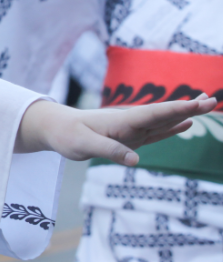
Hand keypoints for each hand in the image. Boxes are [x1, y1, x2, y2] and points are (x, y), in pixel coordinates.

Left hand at [16, 95, 216, 164]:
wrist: (54, 129)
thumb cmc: (67, 136)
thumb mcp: (84, 145)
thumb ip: (109, 151)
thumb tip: (135, 160)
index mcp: (123, 121)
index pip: (155, 114)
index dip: (178, 109)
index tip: (199, 104)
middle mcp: (131, 122)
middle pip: (164, 114)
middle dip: (188, 107)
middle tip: (212, 100)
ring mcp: (132, 129)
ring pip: (163, 120)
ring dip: (184, 113)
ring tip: (205, 105)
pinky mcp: (129, 137)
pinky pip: (155, 131)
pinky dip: (172, 127)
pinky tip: (186, 124)